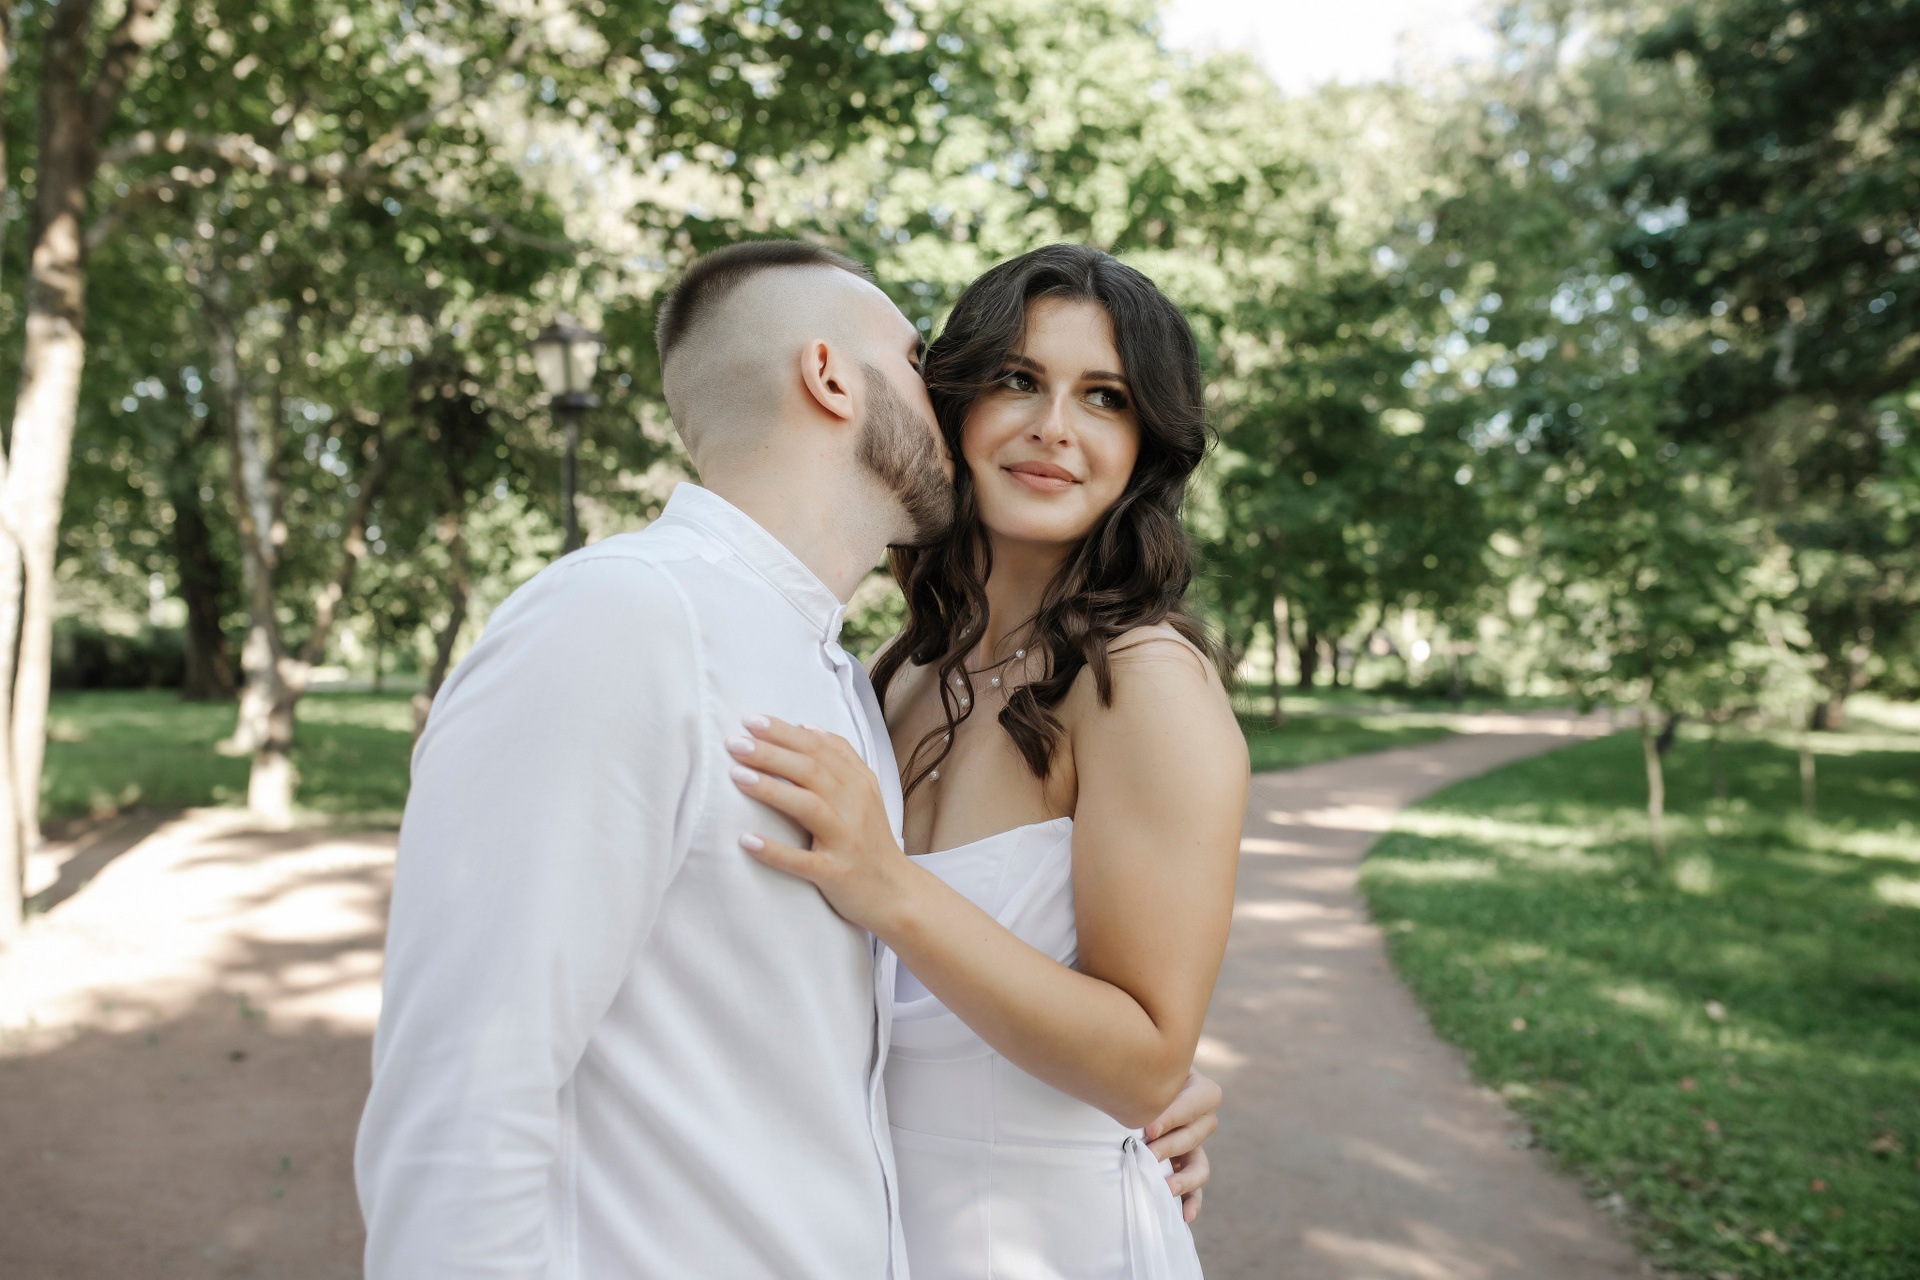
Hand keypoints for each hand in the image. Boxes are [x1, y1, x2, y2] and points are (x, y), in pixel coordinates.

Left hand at [728, 714, 913, 932]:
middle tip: (734, 743)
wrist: (897, 892)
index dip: (784, 733)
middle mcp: (854, 807)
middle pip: (811, 771)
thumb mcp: (866, 792)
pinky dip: (775, 851)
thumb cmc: (872, 840)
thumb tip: (807, 727)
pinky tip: (747, 840)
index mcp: (858, 784)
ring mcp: (845, 840)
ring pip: (808, 807)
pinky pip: (803, 861)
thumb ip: (842, 757)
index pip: (818, 748)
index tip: (750, 721)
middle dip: (770, 753)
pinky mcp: (836, 873)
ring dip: (771, 790)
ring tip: (737, 776)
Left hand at [1144, 1068, 1219, 1222]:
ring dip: (1184, 1178)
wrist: (1134, 1083)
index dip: (1174, 1116)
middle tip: (1147, 1151)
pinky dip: (1191, 1201)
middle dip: (1171, 1145)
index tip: (1149, 1128)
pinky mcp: (1185, 1165)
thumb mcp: (1149, 1068)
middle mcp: (1203, 1118)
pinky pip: (1195, 1186)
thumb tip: (1126, 1097)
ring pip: (1200, 1165)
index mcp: (1201, 1089)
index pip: (1197, 1102)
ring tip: (1166, 1187)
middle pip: (1196, 1134)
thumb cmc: (1141, 1071)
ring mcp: (1195, 1145)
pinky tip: (1184, 1216)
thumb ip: (1147, 1079)